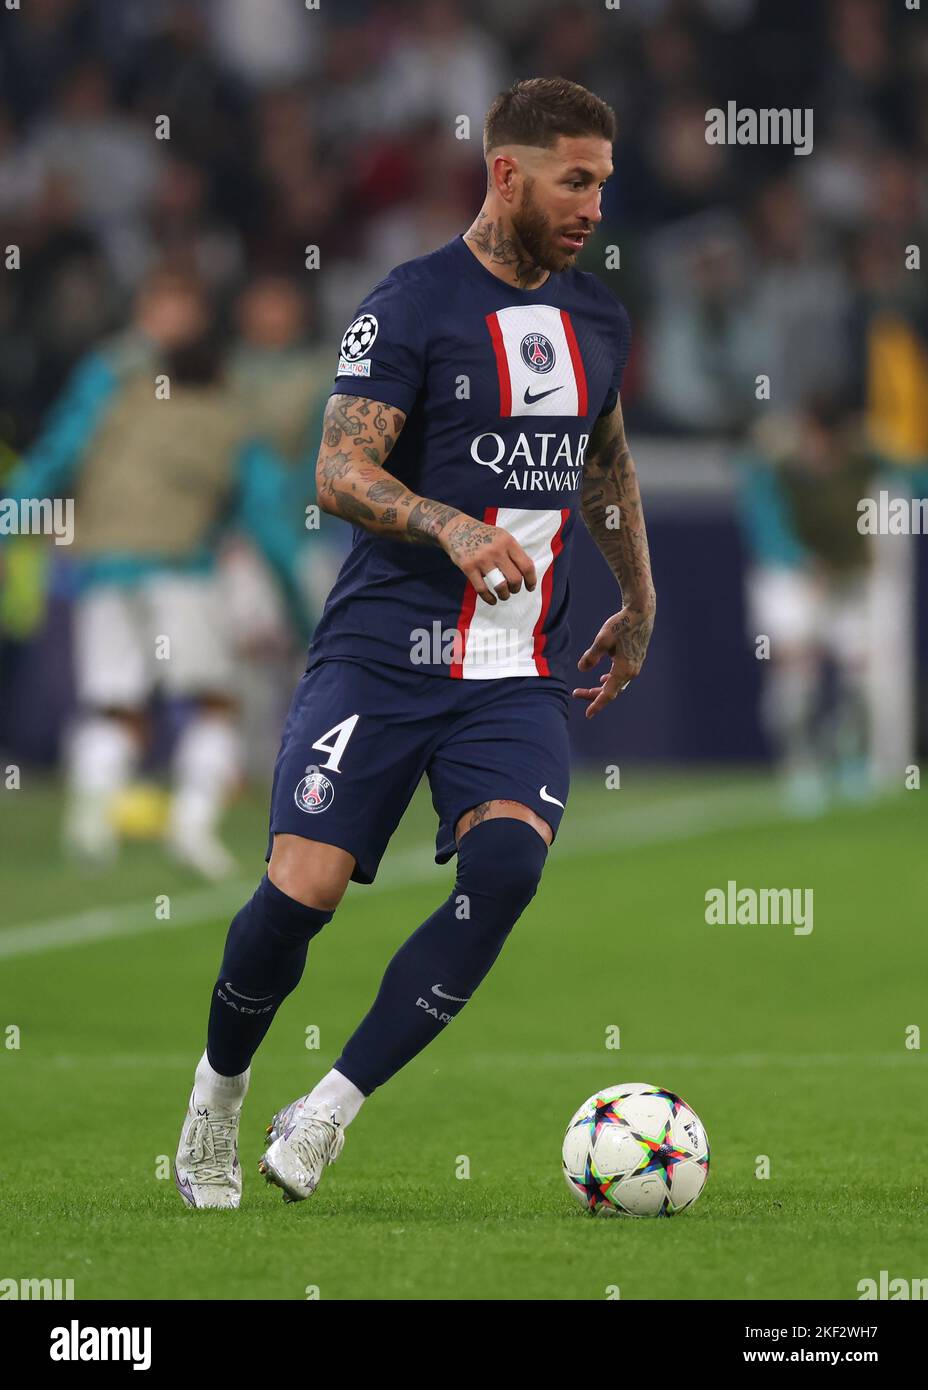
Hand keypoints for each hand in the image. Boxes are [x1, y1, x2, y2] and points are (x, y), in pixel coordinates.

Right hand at [442, 515, 536, 604]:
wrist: (458, 530)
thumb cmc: (483, 535)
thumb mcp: (502, 537)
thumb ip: (513, 552)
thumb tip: (526, 573)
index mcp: (508, 542)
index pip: (526, 565)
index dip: (531, 580)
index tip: (530, 587)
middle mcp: (496, 550)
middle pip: (515, 578)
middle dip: (516, 588)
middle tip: (513, 590)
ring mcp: (482, 559)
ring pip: (500, 586)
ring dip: (505, 595)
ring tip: (504, 595)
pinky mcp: (469, 567)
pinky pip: (482, 589)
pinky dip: (489, 598)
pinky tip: (492, 600)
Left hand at [572, 603, 654, 718]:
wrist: (641, 613)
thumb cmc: (621, 624)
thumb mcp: (602, 640)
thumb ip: (591, 656)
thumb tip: (582, 669)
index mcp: (623, 670)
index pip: (608, 694)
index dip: (596, 704)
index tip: (588, 715)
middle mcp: (631, 671)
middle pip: (611, 690)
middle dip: (593, 694)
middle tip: (575, 693)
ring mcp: (635, 666)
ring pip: (616, 684)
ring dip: (602, 687)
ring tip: (586, 690)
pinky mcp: (635, 659)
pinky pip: (621, 676)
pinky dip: (611, 680)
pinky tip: (604, 677)